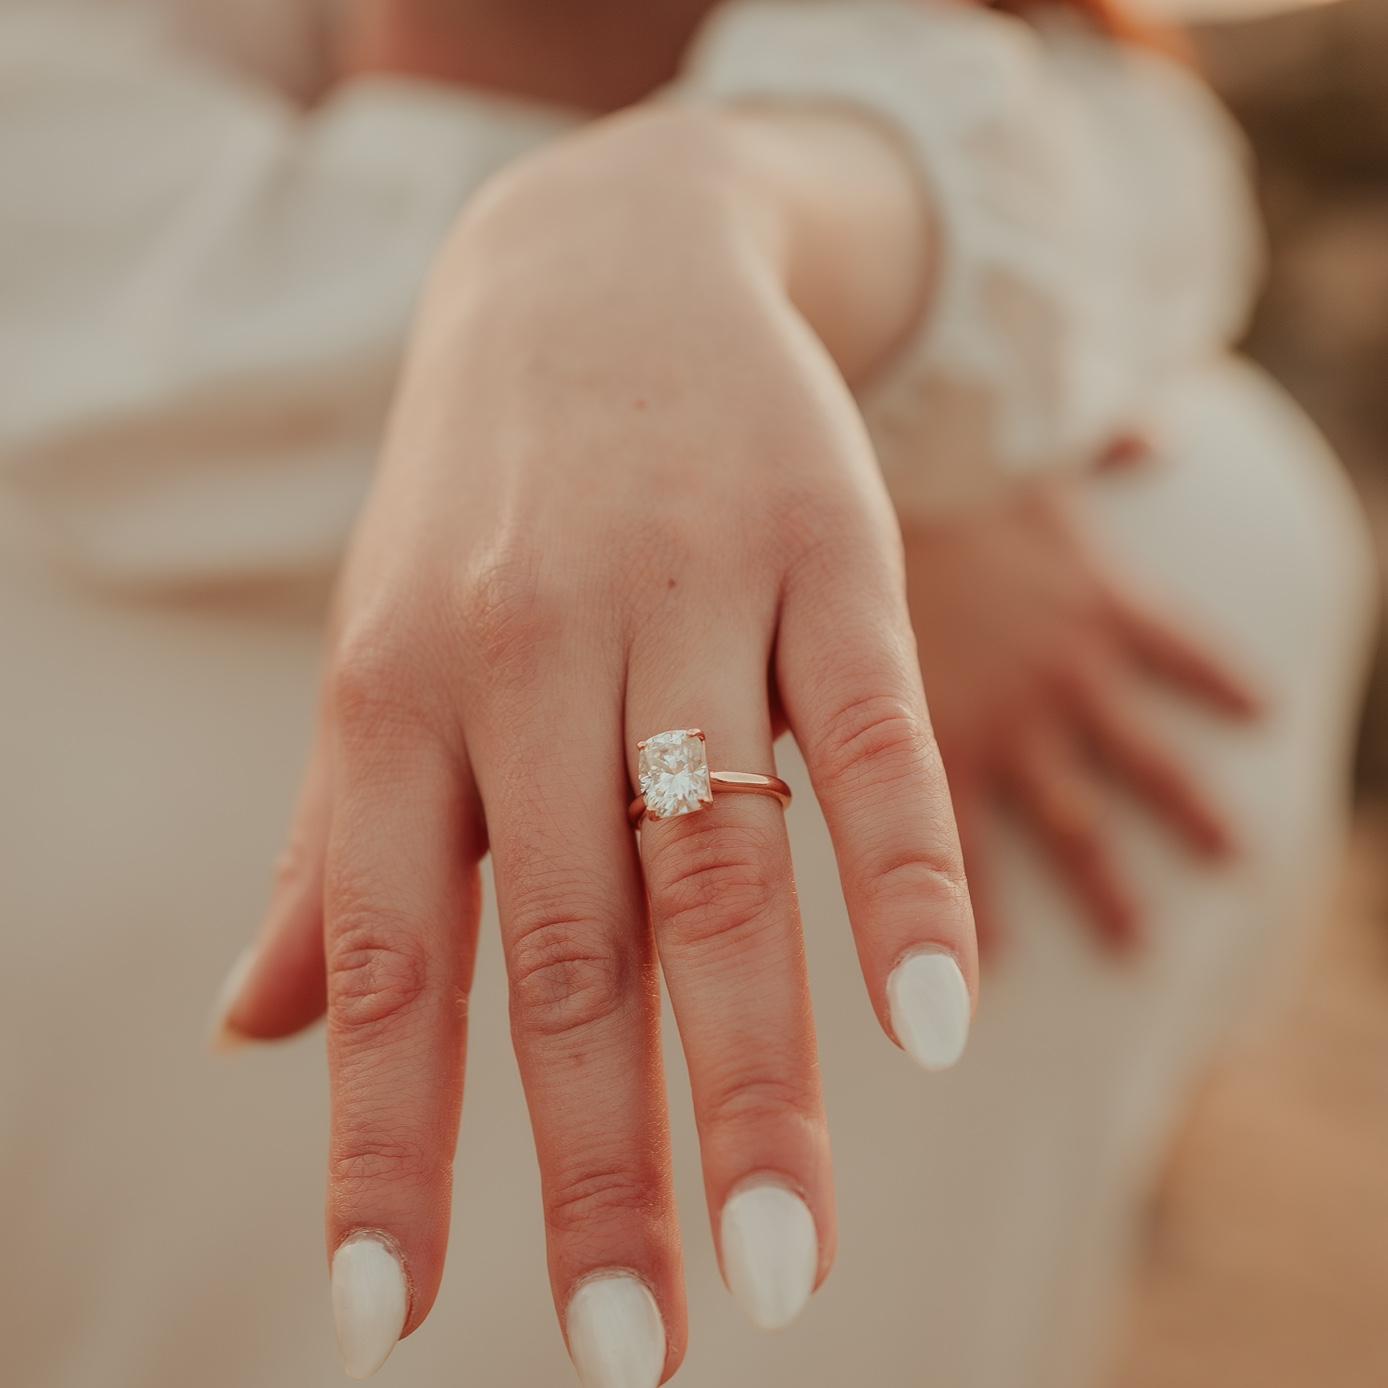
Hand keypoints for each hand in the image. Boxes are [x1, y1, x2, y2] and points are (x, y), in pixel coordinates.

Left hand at [211, 109, 976, 1381]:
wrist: (599, 262)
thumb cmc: (477, 503)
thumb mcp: (378, 653)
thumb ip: (326, 845)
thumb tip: (246, 1034)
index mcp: (394, 698)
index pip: (378, 957)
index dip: (381, 1144)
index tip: (390, 1322)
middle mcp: (527, 658)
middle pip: (568, 946)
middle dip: (597, 1161)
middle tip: (635, 1345)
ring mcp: (684, 597)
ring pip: (722, 865)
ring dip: (758, 1074)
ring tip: (784, 1259)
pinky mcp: (822, 551)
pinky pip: (867, 730)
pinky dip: (905, 874)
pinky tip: (934, 1021)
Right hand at [904, 474, 1259, 953]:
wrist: (843, 512)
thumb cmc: (923, 484)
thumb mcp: (1021, 459)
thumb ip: (1099, 447)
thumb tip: (1160, 432)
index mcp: (1096, 606)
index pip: (1180, 652)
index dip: (1219, 681)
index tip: (1259, 711)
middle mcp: (1065, 680)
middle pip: (1147, 760)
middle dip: (1190, 811)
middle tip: (1232, 858)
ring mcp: (1008, 729)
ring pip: (1078, 822)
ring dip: (1109, 886)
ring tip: (1138, 944)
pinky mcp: (938, 761)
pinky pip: (975, 851)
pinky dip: (987, 910)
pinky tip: (1003, 967)